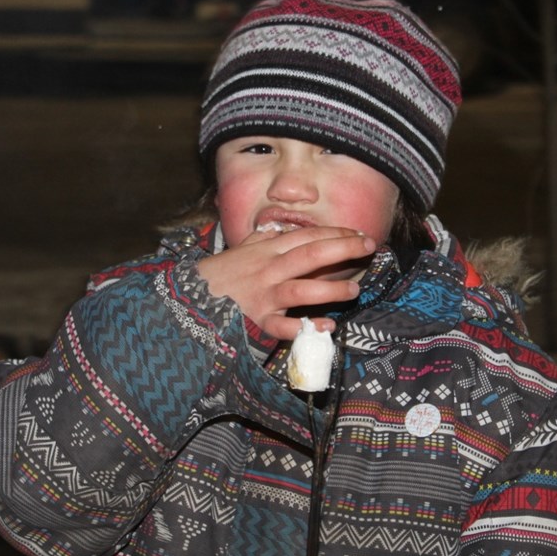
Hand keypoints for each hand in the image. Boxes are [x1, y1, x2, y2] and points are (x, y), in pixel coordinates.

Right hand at [197, 227, 376, 340]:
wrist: (188, 298)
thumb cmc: (220, 274)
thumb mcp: (241, 248)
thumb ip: (263, 237)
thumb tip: (283, 227)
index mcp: (266, 250)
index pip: (306, 237)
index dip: (334, 234)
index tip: (358, 234)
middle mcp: (268, 270)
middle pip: (309, 255)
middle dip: (342, 249)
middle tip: (368, 247)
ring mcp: (263, 296)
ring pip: (301, 289)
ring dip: (330, 289)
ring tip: (354, 290)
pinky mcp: (257, 322)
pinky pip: (283, 326)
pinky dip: (305, 328)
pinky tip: (326, 327)